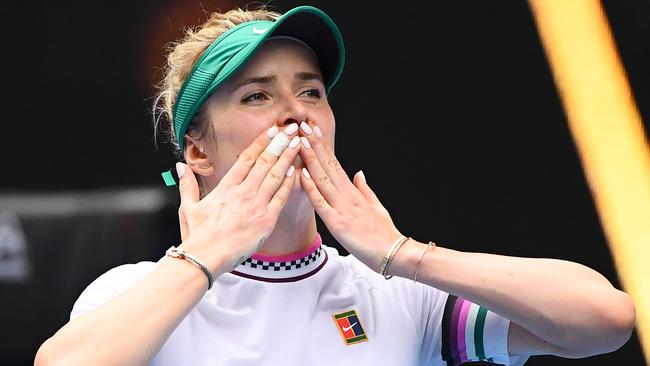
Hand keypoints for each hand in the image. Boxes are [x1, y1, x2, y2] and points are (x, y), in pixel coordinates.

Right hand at [176, 125, 300, 274]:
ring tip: (298, 143)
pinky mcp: (266, 221)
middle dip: (280, 143)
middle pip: (265, 162)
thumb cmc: (196, 236)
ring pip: (275, 176)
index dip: (261, 142)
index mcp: (226, 187)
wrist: (205, 258)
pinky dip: (288, 183)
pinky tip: (296, 170)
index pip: (247, 158)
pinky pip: (280, 198)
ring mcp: (256, 206)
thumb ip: (187, 185)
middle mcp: (243, 192)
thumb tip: (180, 166)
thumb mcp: (188, 207)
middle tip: (292, 128)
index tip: (272, 130)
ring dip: (288, 158)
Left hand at [297, 121, 402, 271]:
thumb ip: (365, 189)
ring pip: (323, 179)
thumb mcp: (377, 207)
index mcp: (354, 192)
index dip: (323, 147)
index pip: (335, 164)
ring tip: (300, 141)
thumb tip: (358, 173)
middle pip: (328, 166)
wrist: (394, 253)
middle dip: (314, 145)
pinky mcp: (337, 223)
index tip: (313, 131)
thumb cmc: (384, 233)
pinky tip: (302, 174)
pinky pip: (321, 203)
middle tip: (303, 125)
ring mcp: (342, 208)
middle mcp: (347, 196)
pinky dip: (311, 188)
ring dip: (310, 159)